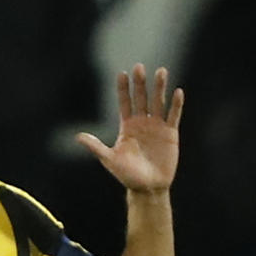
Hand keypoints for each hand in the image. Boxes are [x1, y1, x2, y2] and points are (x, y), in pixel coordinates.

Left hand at [76, 64, 183, 193]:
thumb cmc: (127, 175)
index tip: (122, 73)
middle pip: (141, 98)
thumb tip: (78, 136)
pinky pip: (173, 115)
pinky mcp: (170, 133)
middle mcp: (141, 122)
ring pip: (158, 102)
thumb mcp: (109, 159)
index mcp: (126, 126)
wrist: (147, 187)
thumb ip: (96, 146)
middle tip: (140, 67)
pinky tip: (178, 92)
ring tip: (161, 71)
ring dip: (160, 88)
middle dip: (140, 83)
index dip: (123, 89)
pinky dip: (176, 104)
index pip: (124, 102)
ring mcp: (156, 126)